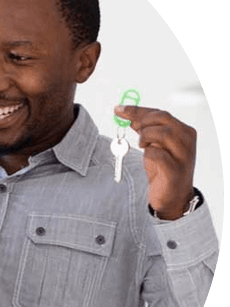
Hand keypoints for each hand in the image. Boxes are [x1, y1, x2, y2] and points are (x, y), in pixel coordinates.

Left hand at [114, 105, 195, 219]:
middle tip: (134, 132)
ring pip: (163, 133)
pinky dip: (148, 153)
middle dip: (142, 122)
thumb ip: (144, 130)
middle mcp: (187, 140)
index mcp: (183, 130)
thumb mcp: (153, 145)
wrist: (172, 197)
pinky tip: (147, 157)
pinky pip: (158, 154)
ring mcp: (183, 155)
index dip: (137, 110)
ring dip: (146, 137)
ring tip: (142, 146)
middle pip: (162, 118)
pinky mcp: (175, 170)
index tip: (118, 109)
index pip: (160, 113)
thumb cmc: (163, 169)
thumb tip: (128, 115)